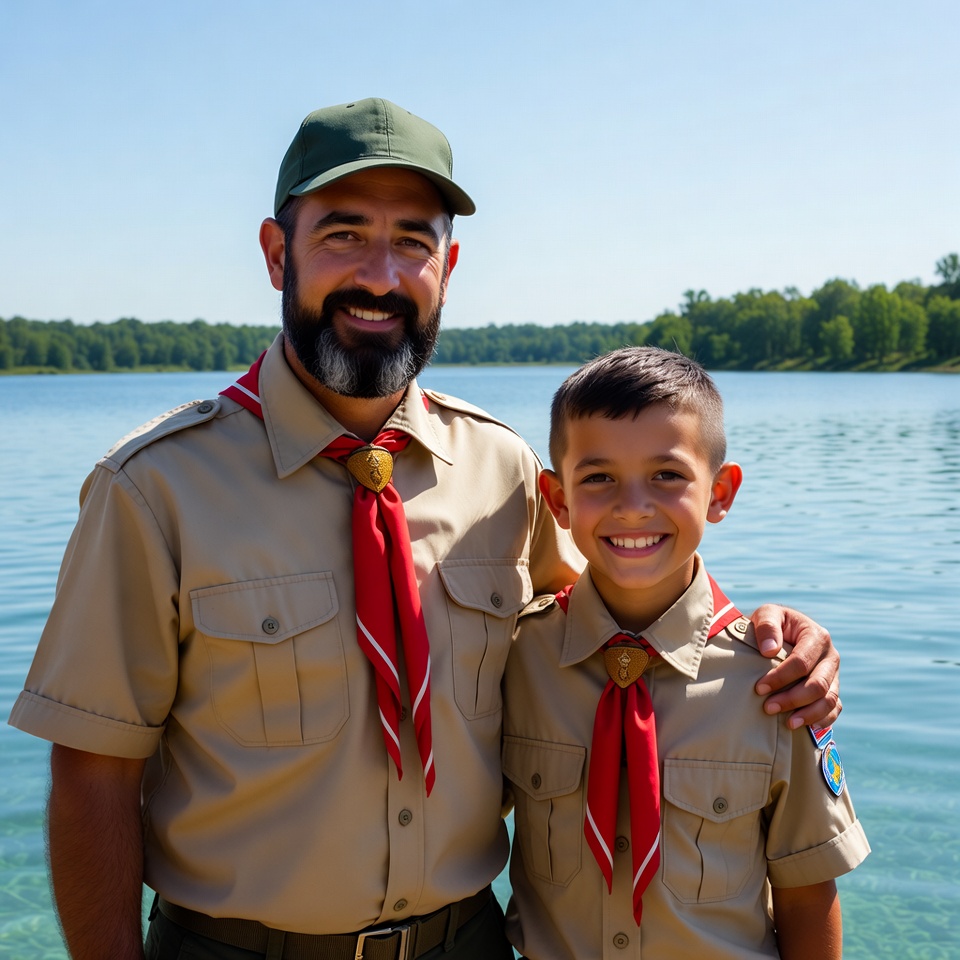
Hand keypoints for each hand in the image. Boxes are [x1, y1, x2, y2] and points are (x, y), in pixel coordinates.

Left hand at [750, 605, 840, 728]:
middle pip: (817, 684)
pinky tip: (806, 727)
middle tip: (768, 708)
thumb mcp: (767, 614)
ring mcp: (834, 674)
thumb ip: (767, 626)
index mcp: (817, 636)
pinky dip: (823, 720)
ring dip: (808, 714)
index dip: (781, 677)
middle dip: (793, 699)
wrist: (780, 633)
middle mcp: (830, 656)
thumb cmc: (772, 625)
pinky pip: (835, 709)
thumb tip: (770, 650)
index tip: (759, 688)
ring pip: (829, 700)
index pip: (801, 662)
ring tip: (787, 723)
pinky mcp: (833, 689)